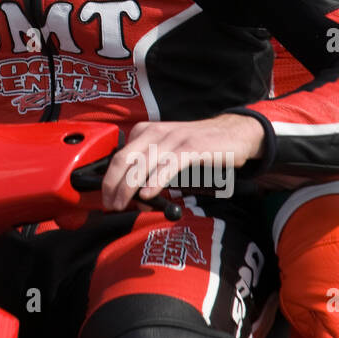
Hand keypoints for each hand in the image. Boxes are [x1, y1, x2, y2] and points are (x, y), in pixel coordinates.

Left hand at [100, 114, 263, 210]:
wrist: (232, 133)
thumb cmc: (198, 148)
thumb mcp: (168, 155)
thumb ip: (150, 171)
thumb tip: (135, 197)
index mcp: (146, 132)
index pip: (118, 156)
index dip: (108, 179)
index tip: (106, 199)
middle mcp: (156, 132)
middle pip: (124, 159)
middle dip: (113, 185)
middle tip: (111, 205)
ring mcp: (173, 138)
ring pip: (143, 163)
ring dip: (129, 187)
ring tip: (123, 204)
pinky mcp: (191, 147)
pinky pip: (168, 165)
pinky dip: (155, 180)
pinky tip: (147, 195)